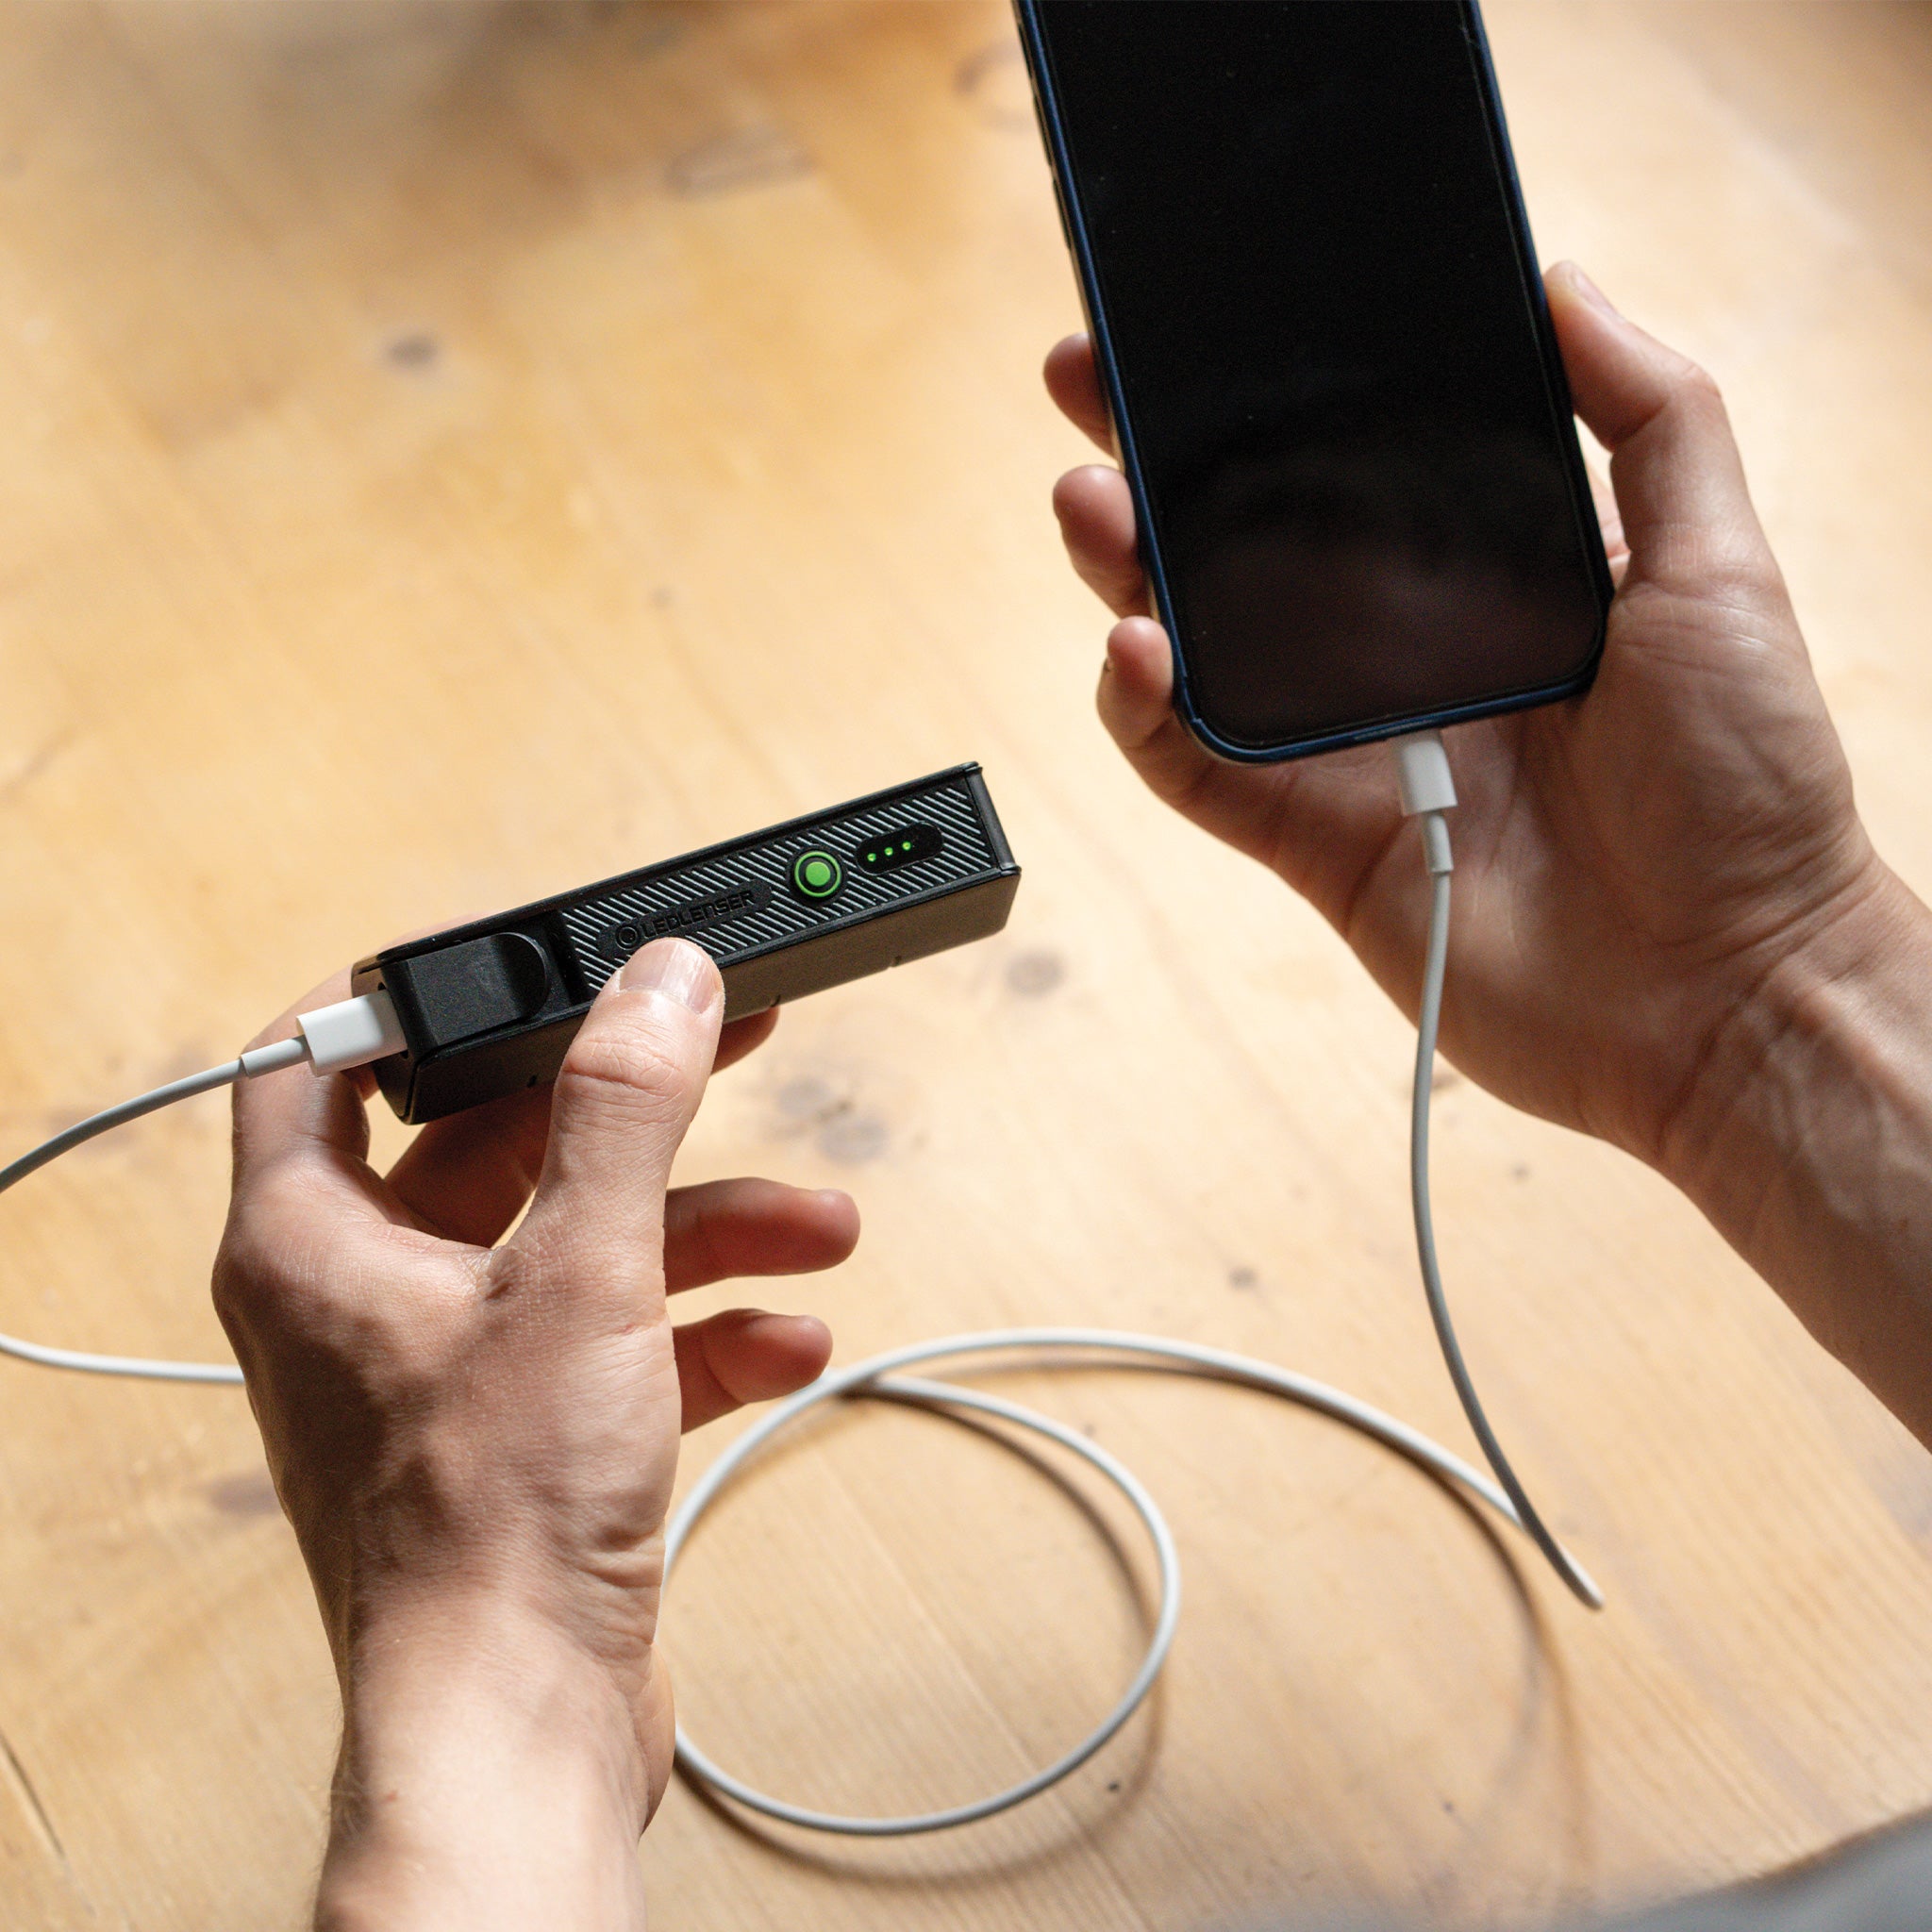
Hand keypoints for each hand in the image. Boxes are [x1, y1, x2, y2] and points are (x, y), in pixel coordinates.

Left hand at [213, 938, 857, 1929]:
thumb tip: (660, 981)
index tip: (519, 956)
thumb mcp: (579, 1277)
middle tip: (724, 1045)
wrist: (521, 1731)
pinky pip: (614, 1338)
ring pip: (576, 1243)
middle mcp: (364, 1298)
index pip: (320, 1061)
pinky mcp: (519, 1437)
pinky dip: (700, 1325)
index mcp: (314, 1242)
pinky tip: (788, 1336)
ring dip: (703, 1225)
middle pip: (497, 1143)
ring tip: (815, 1226)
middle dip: (632, 1112)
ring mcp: (444, 1371)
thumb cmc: (490, 1530)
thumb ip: (624, 1110)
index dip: (408, 995)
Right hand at [1046, 262, 1908, 1176]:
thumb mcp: (1719, 570)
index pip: (1345, 467)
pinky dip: (1143, 713)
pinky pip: (1195, 768)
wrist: (1730, 989)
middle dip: (1156, 458)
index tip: (1202, 321)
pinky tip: (1135, 649)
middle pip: (1242, 543)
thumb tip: (1566, 284)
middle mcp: (1396, 653)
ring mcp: (1342, 748)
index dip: (1268, 397)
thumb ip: (1652, 421)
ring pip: (1196, 645)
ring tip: (1090, 500)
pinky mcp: (1308, 840)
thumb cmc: (1749, 785)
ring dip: (1125, 567)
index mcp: (1480, 577)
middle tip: (1089, 378)